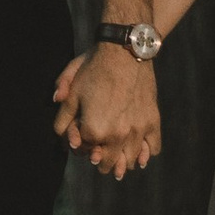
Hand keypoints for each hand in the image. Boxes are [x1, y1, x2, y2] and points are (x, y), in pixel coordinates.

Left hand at [51, 43, 161, 180]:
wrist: (125, 51)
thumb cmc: (95, 69)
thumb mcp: (72, 90)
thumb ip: (62, 117)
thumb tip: (62, 136)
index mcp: (94, 130)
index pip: (83, 151)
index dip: (79, 144)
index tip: (80, 139)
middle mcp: (117, 136)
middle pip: (107, 164)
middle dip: (99, 161)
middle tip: (98, 157)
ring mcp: (137, 130)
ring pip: (130, 161)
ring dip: (122, 162)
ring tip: (119, 158)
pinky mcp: (152, 121)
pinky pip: (153, 148)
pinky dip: (146, 153)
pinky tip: (141, 152)